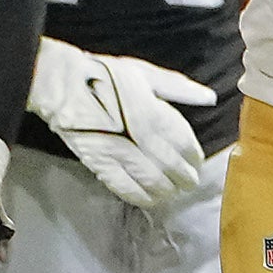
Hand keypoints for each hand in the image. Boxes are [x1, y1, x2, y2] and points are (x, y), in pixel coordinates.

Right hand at [29, 39, 215, 208]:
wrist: (62, 83)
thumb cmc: (106, 75)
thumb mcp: (146, 74)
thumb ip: (179, 88)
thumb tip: (209, 98)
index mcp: (153, 111)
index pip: (183, 143)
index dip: (193, 157)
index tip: (197, 163)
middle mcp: (139, 134)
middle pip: (171, 166)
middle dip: (184, 178)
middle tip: (189, 184)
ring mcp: (118, 150)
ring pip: (151, 180)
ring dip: (166, 190)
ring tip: (172, 192)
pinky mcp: (98, 162)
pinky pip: (124, 187)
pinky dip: (140, 196)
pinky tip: (149, 199)